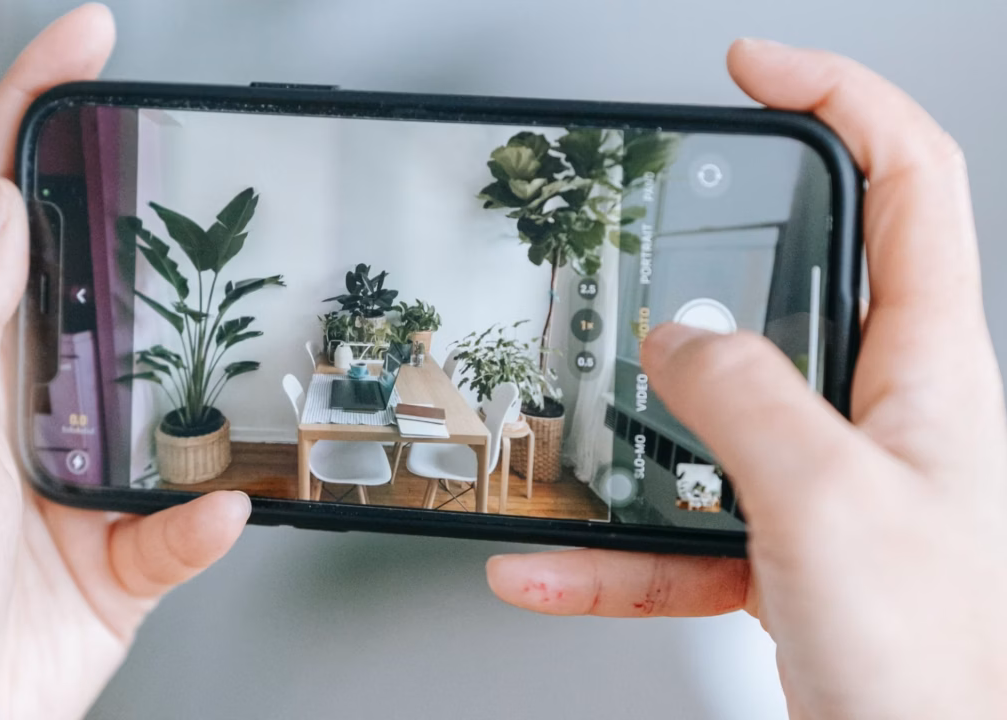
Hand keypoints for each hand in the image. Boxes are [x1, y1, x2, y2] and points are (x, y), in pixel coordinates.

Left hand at [0, 6, 248, 718]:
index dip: (34, 115)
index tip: (86, 44)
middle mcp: (26, 401)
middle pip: (103, 286)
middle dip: (153, 234)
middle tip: (199, 187)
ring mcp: (86, 474)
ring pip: (172, 398)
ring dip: (208, 388)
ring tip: (244, 352)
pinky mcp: (131, 552)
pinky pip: (186, 528)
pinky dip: (198, 527)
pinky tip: (204, 517)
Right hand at [487, 39, 1006, 718]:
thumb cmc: (940, 669)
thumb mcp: (826, 499)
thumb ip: (743, 398)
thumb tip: (678, 342)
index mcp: (927, 369)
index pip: (908, 181)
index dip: (838, 99)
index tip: (756, 71)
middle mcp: (881, 414)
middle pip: (798, 286)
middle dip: (716, 257)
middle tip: (648, 232)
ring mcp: (827, 484)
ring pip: (714, 420)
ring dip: (634, 430)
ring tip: (571, 430)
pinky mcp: (783, 550)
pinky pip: (680, 529)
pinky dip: (610, 548)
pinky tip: (549, 562)